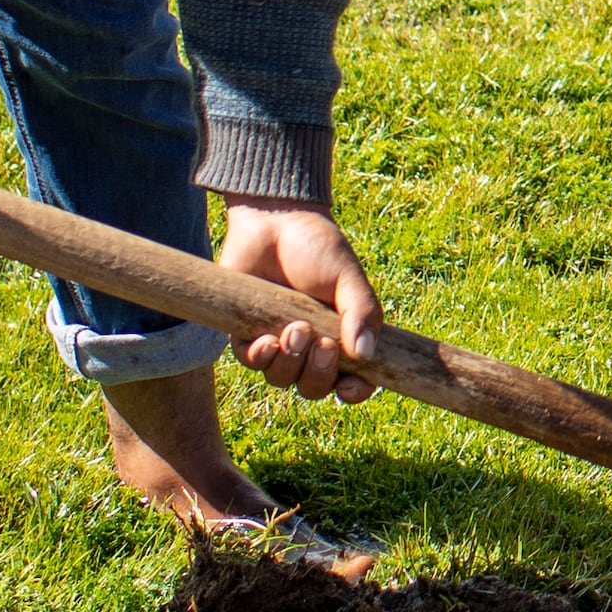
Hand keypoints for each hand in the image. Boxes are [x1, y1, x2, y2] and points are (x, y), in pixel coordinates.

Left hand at [222, 200, 384, 401]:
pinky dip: (261, 357)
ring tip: (296, 329)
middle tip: (322, 345)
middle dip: (318, 375)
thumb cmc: (317, 247)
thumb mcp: (348, 277)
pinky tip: (268, 340)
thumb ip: (362, 313)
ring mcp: (276, 342)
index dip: (353, 391)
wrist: (274, 220)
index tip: (351, 385)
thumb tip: (366, 355)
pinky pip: (251, 362)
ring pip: (281, 379)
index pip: (351, 380)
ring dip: (290, 363)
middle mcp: (309, 346)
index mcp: (341, 337)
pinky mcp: (245, 332)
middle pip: (313, 387)